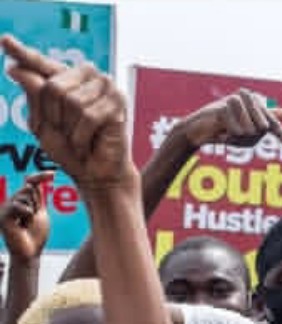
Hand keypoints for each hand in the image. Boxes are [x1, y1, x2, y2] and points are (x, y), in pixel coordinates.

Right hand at [0, 171, 52, 260]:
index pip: (30, 183)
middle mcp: (11, 202)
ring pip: (24, 196)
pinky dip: (26, 215)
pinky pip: (19, 206)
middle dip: (36, 203)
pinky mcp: (2, 215)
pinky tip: (22, 225)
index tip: (53, 174)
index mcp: (21, 201)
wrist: (30, 251)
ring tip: (26, 224)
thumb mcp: (40, 213)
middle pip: (29, 189)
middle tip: (32, 219)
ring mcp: (6, 208)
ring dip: (32, 212)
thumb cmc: (36, 235)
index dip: (40, 176)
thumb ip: (37, 198)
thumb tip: (35, 182)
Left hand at [2, 36, 134, 190]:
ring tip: (78, 138)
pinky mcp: (118, 102)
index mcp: (66, 80)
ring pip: (72, 101)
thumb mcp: (42, 124)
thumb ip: (33, 96)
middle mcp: (87, 77)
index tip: (4, 40)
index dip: (23, 54)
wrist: (95, 174)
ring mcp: (105, 87)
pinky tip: (86, 144)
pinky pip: (89, 116)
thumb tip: (16, 69)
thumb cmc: (70, 150)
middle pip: (54, 87)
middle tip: (65, 132)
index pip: (41, 64)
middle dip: (54, 116)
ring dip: (70, 128)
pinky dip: (82, 136)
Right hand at [176, 89, 281, 150]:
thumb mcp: (248, 130)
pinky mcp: (224, 107)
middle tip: (236, 132)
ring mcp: (236, 101)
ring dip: (240, 135)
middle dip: (250, 136)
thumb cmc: (227, 131)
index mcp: (257, 105)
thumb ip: (265, 122)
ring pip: (251, 128)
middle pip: (263, 127)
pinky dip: (230, 134)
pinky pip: (237, 129)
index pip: (273, 123)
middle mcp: (248, 99)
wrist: (200, 130)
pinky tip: (221, 130)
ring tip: (228, 130)